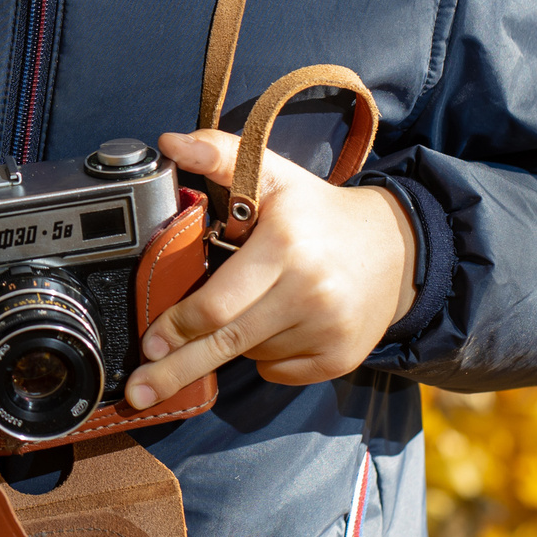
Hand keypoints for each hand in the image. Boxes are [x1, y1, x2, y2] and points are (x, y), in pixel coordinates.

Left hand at [122, 129, 415, 405]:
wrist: (397, 248)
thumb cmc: (317, 212)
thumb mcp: (272, 174)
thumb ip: (219, 153)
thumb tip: (169, 143)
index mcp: (285, 246)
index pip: (217, 303)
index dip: (177, 325)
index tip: (149, 342)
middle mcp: (310, 291)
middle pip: (227, 343)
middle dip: (176, 370)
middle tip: (139, 393)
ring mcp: (328, 330)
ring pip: (251, 354)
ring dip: (234, 340)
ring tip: (253, 306)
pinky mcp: (340, 357)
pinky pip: (279, 370)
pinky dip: (267, 356)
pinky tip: (280, 323)